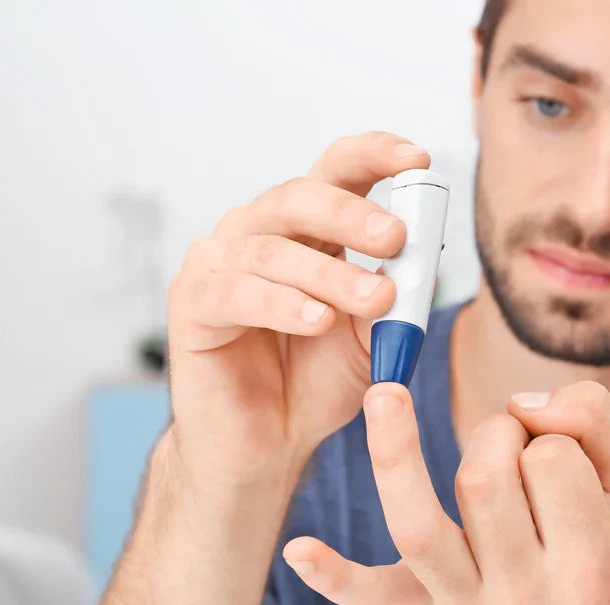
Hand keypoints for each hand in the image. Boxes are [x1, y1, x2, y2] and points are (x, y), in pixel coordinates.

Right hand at [166, 132, 430, 485]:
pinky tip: (318, 321)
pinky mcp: (191, 304)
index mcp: (306, 229)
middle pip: (299, 196)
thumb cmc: (315, 381)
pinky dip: (283, 305)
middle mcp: (258, 232)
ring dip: (329, 275)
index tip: (416, 158)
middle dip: (352, 214)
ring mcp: (219, 264)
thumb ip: (391, 296)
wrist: (268, 444)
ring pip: (273, 251)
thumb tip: (418, 259)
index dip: (373, 155)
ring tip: (375, 301)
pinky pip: (237, 294)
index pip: (336, 171)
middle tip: (395, 238)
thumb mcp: (371, 336)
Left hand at [281, 381, 609, 604]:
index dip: (547, 430)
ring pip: (419, 526)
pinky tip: (301, 551)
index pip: (550, 461)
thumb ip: (594, 417)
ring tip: (388, 399)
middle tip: (510, 444)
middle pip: (481, 481)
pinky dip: (337, 577)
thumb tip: (520, 401)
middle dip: (493, 435)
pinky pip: (374, 598)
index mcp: (590, 566)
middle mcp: (527, 599)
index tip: (553, 440)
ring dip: (399, 453)